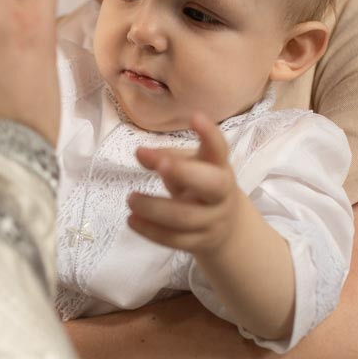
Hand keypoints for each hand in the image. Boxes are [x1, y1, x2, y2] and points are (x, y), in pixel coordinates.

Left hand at [128, 112, 242, 254]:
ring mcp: (212, 220)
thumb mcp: (190, 167)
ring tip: (131, 199)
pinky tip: (131, 220)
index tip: (195, 116)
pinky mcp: (199, 242)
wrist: (227, 227)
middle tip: (159, 164)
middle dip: (184, 172)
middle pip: (211, 184)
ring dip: (155, 209)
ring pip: (186, 217)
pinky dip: (150, 231)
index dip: (209, 134)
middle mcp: (221, 193)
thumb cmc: (201, 185)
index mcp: (220, 167)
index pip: (219, 149)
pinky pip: (174, 240)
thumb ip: (166, 158)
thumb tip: (140, 153)